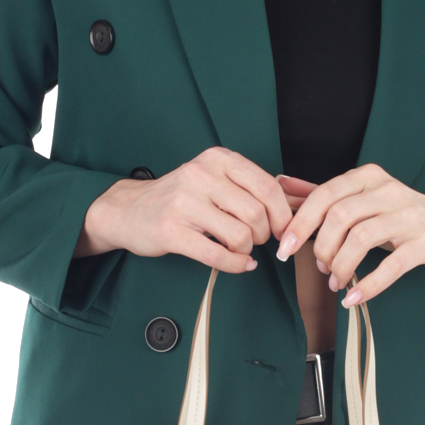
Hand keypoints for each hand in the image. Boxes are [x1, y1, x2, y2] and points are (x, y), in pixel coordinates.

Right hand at [76, 147, 293, 272]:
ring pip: (241, 235)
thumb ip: (249, 187)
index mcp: (217, 159)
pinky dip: (236, 265)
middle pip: (257, 214)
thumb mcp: (214, 178)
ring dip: (248, 250)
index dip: (283, 215)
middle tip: (257, 240)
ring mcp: (184, 203)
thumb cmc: (180, 197)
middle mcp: (201, 175)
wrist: (129, 210)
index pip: (267, 187)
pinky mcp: (172, 231)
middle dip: (265, 235)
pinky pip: (218, 255)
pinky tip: (239, 264)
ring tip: (241, 249)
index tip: (284, 230)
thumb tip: (294, 205)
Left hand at [274, 165, 424, 305]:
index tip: (284, 249)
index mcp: (368, 177)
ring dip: (341, 266)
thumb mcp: (364, 198)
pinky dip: (368, 285)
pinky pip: (391, 265)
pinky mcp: (424, 243)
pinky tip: (354, 298)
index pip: (325, 195)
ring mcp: (408, 216)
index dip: (300, 223)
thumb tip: (281, 185)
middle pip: (340, 216)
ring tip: (337, 282)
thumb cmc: (402, 214)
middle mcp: (388, 191)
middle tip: (320, 268)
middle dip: (321, 248)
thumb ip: (324, 194)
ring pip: (361, 238)